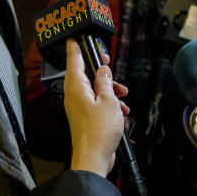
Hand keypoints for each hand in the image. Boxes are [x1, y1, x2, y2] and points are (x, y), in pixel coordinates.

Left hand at [63, 39, 126, 176]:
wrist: (94, 158)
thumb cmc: (98, 132)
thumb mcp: (108, 100)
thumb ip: (106, 82)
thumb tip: (103, 71)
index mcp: (76, 86)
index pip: (73, 59)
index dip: (76, 47)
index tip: (75, 37)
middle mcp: (75, 95)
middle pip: (87, 74)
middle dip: (102, 72)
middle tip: (109, 65)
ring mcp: (80, 107)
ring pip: (96, 90)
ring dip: (111, 92)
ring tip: (122, 98)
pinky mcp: (87, 118)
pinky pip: (99, 104)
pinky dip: (110, 106)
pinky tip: (121, 113)